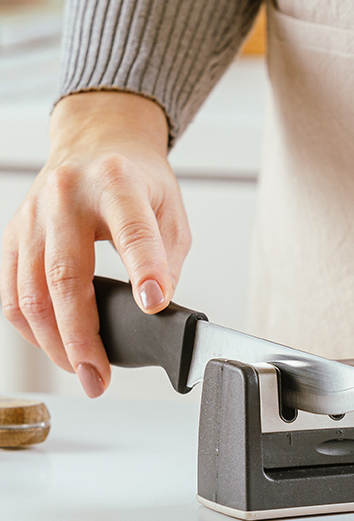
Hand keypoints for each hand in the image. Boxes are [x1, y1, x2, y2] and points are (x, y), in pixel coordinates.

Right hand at [1, 92, 190, 397]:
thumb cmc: (139, 181)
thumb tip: (154, 308)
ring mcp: (33, 215)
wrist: (98, 144)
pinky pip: (12, 291)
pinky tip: (54, 346)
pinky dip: (31, 327)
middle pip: (66, 276)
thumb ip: (165, 259)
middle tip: (99, 376)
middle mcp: (67, 195)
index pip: (131, 231)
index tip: (153, 306)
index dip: (144, 269)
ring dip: (54, 343)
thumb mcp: (170, 212)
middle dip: (83, 336)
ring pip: (31, 292)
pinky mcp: (14, 234)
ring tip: (82, 372)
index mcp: (117, 182)